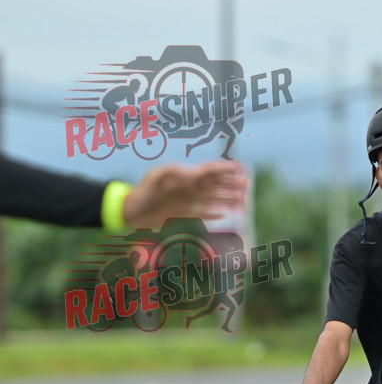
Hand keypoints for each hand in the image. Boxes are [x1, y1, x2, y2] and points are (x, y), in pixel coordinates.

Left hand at [122, 160, 247, 228]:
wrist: (132, 210)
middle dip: (231, 184)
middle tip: (247, 184)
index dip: (224, 169)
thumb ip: (171, 172)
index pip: (209, 171)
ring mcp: (188, 200)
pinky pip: (203, 212)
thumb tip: (190, 172)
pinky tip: (226, 215)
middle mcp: (190, 187)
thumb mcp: (155, 177)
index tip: (239, 168)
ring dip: (228, 198)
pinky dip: (214, 214)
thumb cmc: (143, 191)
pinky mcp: (184, 212)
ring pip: (213, 198)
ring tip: (242, 200)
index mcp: (186, 177)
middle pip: (215, 184)